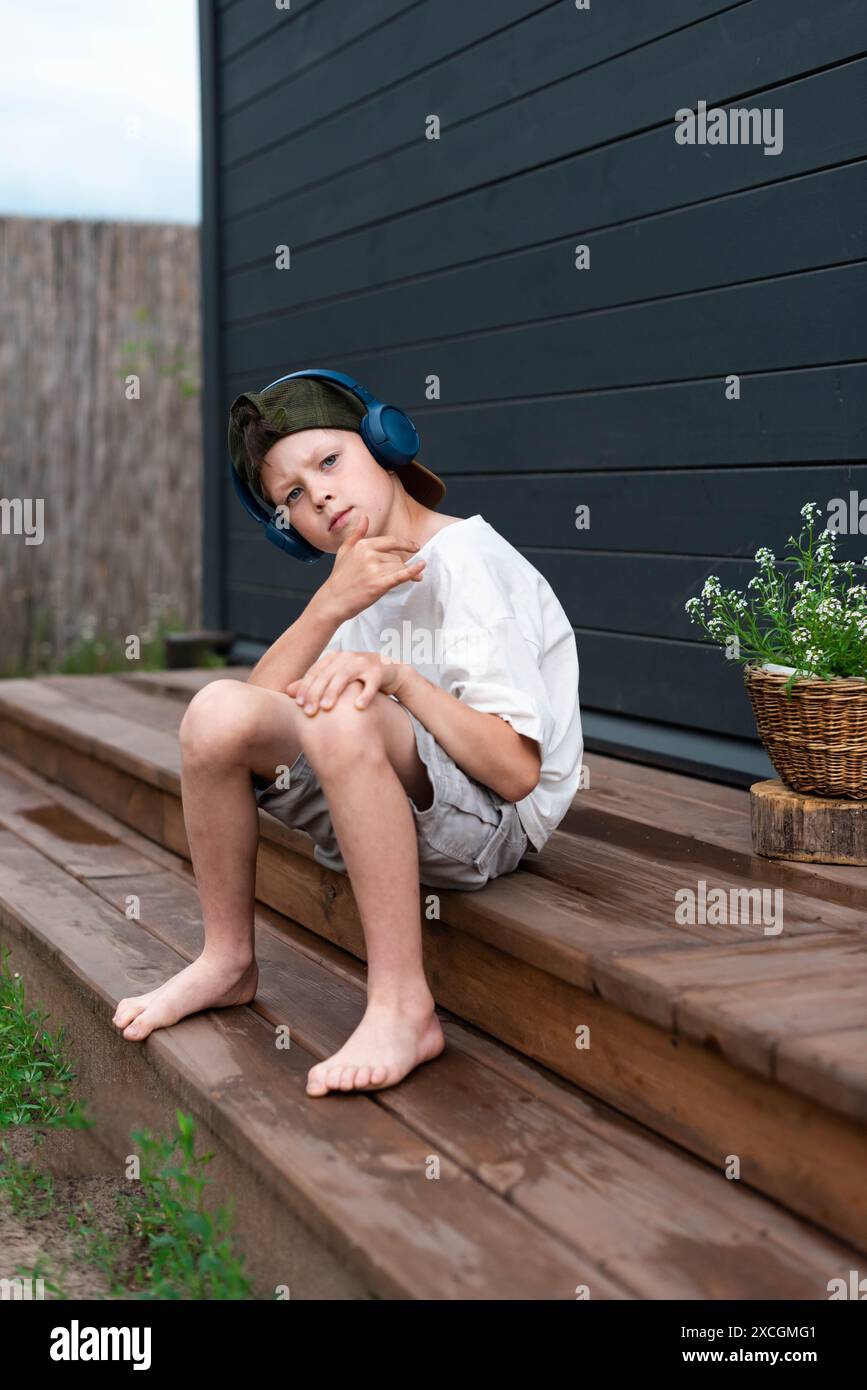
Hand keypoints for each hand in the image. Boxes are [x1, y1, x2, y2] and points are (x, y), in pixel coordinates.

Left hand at [287, 650, 408, 715]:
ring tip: (326, 708)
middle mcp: (346, 657)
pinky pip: (371, 684)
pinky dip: (365, 695)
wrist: (389, 670)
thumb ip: (313, 684)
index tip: (299, 704)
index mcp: (333, 658)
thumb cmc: (357, 677)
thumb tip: (287, 692)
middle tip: (309, 712)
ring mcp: (363, 663)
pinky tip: (358, 707)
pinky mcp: (378, 672)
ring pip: (345, 676)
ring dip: (334, 692)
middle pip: (327, 675)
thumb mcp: (334, 678)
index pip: (315, 672)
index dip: (305, 687)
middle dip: (316, 693)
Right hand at [321, 511, 425, 622]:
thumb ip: (356, 534)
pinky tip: (421, 568)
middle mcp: (369, 555)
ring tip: (409, 580)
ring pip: (399, 567)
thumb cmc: (339, 578)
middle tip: (405, 575)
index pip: (391, 541)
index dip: (405, 543)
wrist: (332, 601)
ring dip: (406, 574)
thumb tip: (365, 517)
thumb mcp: (345, 551)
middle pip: (396, 558)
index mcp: (363, 545)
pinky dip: (413, 571)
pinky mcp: (379, 584)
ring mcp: (374, 570)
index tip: (415, 547)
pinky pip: (401, 575)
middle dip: (400, 566)